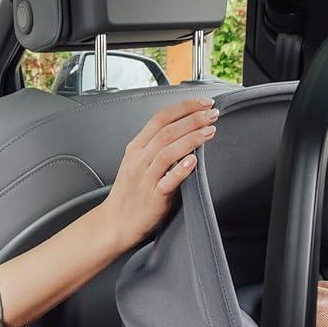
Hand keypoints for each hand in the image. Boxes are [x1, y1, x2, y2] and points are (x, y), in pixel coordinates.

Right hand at [93, 98, 217, 250]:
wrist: (115, 223)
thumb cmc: (131, 194)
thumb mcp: (138, 162)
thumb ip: (156, 147)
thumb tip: (184, 130)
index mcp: (136, 148)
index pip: (160, 118)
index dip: (184, 107)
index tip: (203, 103)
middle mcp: (139, 160)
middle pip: (167, 131)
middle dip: (192, 119)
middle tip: (212, 113)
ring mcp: (145, 178)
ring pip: (167, 151)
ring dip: (191, 138)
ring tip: (210, 131)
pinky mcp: (153, 198)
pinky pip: (167, 181)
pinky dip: (180, 170)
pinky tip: (194, 161)